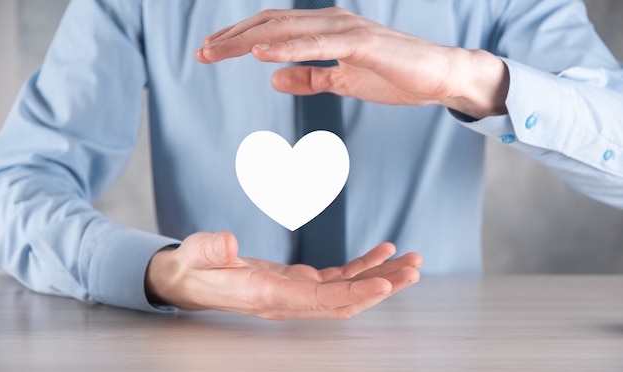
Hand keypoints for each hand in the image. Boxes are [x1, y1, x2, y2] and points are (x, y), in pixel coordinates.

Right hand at [145, 231, 421, 319]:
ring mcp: (296, 293)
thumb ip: (209, 250)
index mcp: (268, 296)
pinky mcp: (298, 282)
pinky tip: (382, 252)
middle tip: (415, 268)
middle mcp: (289, 301)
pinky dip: (362, 266)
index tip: (387, 282)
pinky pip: (337, 278)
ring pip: (347, 290)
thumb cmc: (191, 269)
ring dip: (380, 276)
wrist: (188, 280)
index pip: (321, 301)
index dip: (355, 292)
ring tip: (411, 260)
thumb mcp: (193, 255)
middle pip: (345, 300)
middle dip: (382, 286)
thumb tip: (229, 244)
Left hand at [195, 7, 508, 119]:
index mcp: (325, 28)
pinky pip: (317, 44)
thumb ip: (309, 78)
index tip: (211, 53)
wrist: (439, 77)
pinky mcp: (361, 43)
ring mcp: (345, 29)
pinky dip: (286, 46)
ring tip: (216, 51)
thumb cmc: (394, 76)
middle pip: (271, 24)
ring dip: (248, 40)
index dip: (239, 39)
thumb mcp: (342, 80)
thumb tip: (273, 79)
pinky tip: (260, 53)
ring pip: (286, 29)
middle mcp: (330, 21)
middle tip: (201, 54)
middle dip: (232, 39)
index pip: (273, 29)